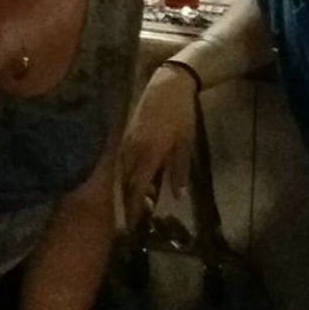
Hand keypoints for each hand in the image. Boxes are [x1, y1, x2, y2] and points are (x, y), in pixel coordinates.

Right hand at [121, 64, 197, 227]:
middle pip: (126, 182)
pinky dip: (126, 175)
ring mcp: (127, 141)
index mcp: (149, 153)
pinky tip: (132, 181)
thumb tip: (175, 195)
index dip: (133, 207)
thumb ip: (179, 170)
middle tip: (131, 221)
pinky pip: (122, 161)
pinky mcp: (126, 134)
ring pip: (122, 172)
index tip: (132, 225)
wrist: (167, 84)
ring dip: (126, 190)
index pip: (137, 187)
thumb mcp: (185, 143)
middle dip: (128, 203)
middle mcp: (133, 150)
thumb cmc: (180, 113)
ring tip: (133, 205)